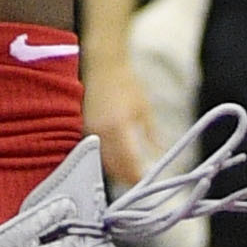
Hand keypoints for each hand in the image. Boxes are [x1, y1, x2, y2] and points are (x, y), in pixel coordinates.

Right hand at [87, 65, 156, 192]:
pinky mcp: (85, 129)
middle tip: (141, 182)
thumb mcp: (143, 108)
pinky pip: (97, 152)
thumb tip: (161, 153)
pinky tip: (118, 161)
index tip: (147, 182)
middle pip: (114, 167)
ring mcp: (90, 131)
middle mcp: (101, 132)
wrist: (103, 64)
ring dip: (117, 171)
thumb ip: (151, 134)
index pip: (128, 162)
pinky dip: (107, 160)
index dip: (137, 176)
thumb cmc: (125, 82)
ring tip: (131, 174)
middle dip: (127, 177)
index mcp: (117, 127)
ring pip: (103, 162)